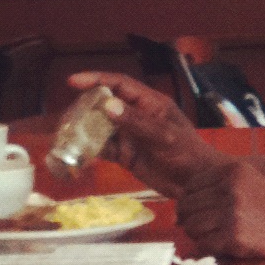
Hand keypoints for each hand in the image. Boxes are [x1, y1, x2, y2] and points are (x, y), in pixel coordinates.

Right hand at [66, 71, 220, 196]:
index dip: (96, 80)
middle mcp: (136, 116)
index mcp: (149, 103)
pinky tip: (79, 153)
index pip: (119, 84)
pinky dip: (92, 150)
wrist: (197, 184)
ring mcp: (130, 135)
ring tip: (67, 134)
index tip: (73, 81)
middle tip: (67, 116)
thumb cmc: (188, 154)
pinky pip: (104, 148)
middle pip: (105, 104)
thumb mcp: (164, 135)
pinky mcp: (126, 155)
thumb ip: (136, 121)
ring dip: (85, 130)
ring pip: (101, 127)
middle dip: (85, 108)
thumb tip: (107, 105)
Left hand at [174, 157, 264, 264]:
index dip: (189, 201)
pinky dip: (208, 249)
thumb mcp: (252, 184)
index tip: (193, 212)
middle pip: (187, 206)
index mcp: (233, 171)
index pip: (192, 185)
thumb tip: (186, 199)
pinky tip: (220, 248)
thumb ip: (223, 185)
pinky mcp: (233, 235)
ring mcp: (231, 211)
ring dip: (198, 236)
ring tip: (212, 238)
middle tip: (198, 229)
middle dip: (189, 220)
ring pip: (192, 226)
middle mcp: (230, 188)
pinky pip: (204, 244)